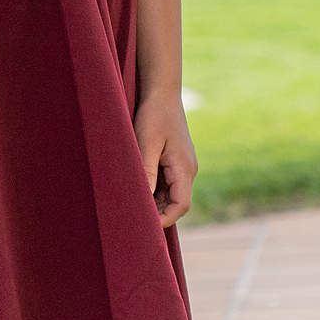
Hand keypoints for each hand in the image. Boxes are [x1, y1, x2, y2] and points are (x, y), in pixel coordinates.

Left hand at [135, 88, 196, 226]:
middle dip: (157, 213)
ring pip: (171, 194)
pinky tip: (136, 190)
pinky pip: (167, 183)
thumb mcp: (146, 143)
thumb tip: (143, 199)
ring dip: (154, 202)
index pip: (181, 206)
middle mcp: (188, 170)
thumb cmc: (153, 115)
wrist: (162, 93)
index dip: (164, 219)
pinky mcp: (175, 161)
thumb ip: (146, 171)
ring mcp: (183, 166)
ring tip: (130, 206)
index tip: (144, 227)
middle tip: (131, 220)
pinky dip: (154, 191)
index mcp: (185, 168)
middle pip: (176, 203)